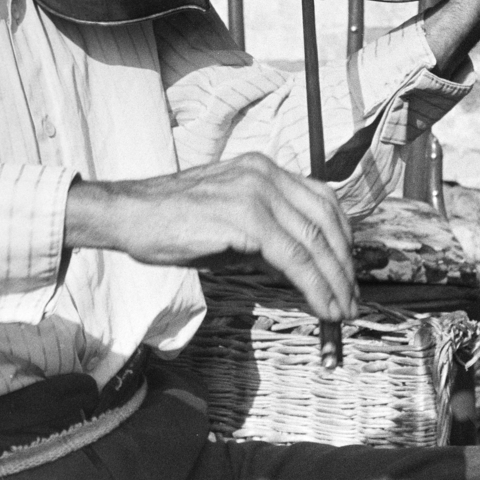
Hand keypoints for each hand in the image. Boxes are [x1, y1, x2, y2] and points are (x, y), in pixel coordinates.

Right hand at [64, 153, 357, 320]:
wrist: (129, 215)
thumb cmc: (171, 222)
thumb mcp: (229, 222)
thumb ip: (266, 236)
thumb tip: (302, 268)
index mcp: (263, 169)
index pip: (323, 200)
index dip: (342, 239)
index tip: (347, 272)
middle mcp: (265, 173)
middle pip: (326, 220)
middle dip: (344, 265)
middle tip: (350, 299)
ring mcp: (257, 191)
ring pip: (314, 241)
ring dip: (334, 281)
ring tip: (340, 310)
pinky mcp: (246, 217)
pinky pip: (293, 256)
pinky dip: (314, 285)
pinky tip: (320, 305)